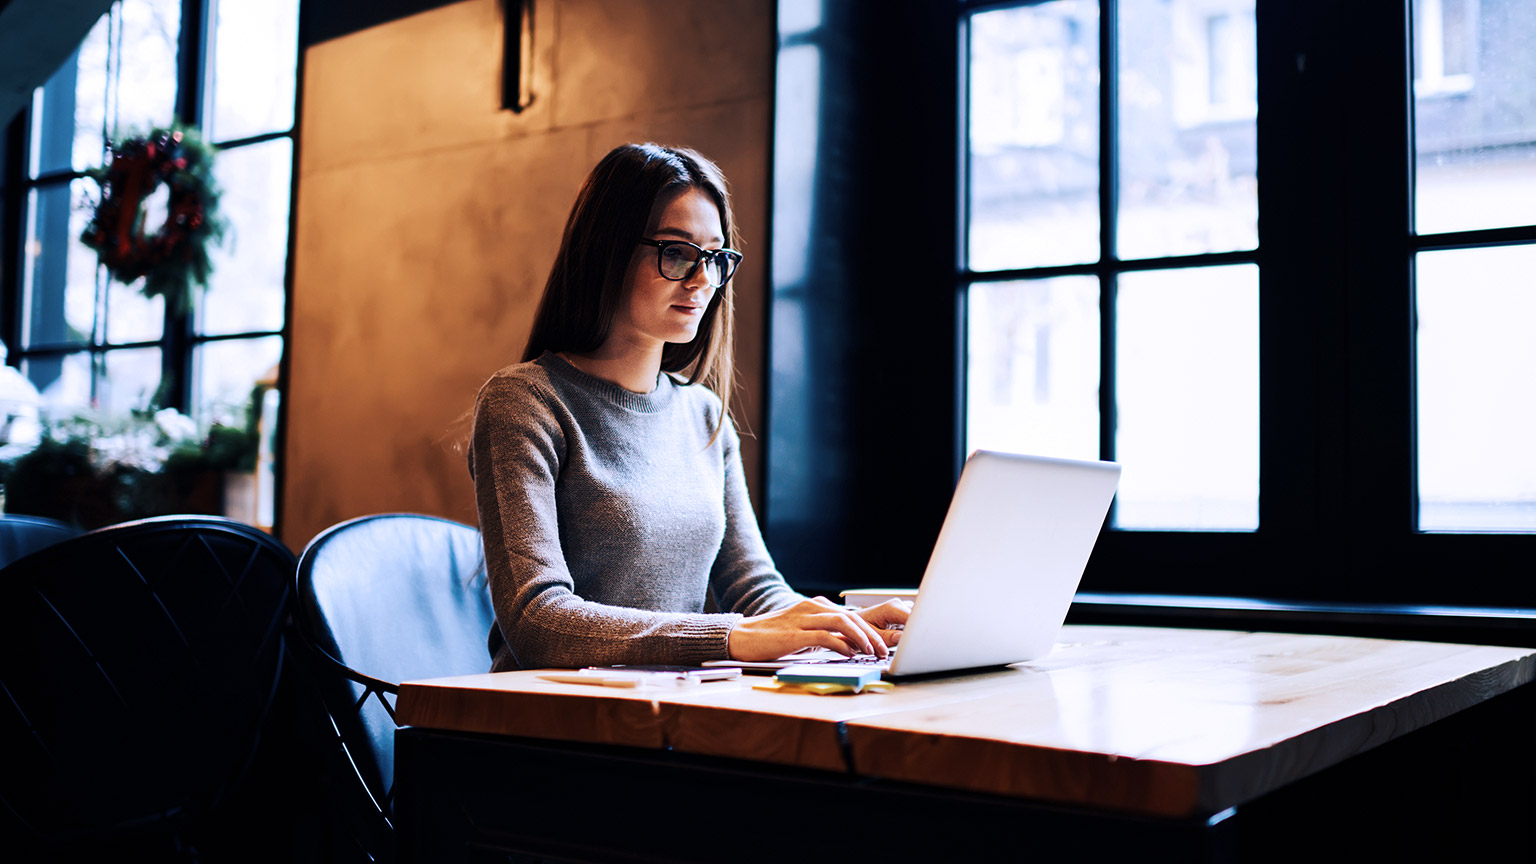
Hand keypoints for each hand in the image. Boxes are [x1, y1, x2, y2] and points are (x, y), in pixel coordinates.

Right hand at [728, 596, 902, 661]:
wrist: (741, 636)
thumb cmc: (772, 637)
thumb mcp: (803, 632)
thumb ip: (824, 634)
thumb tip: (850, 646)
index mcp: (814, 606)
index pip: (849, 615)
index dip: (869, 630)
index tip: (880, 644)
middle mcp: (811, 608)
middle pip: (850, 617)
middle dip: (870, 634)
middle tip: (882, 650)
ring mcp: (802, 619)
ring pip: (841, 622)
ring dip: (860, 638)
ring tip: (871, 652)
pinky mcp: (794, 634)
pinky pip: (824, 636)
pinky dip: (840, 644)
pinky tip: (849, 653)